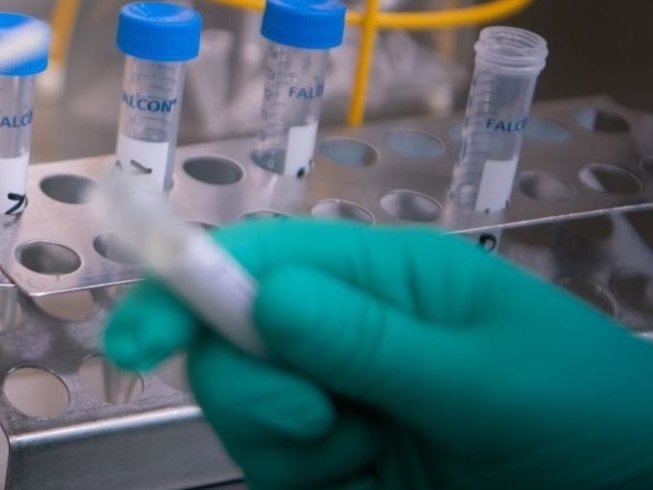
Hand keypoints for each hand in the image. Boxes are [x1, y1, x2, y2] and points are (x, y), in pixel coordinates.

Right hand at [105, 219, 652, 489]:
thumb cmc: (590, 414)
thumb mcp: (491, 377)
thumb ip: (374, 344)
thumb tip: (265, 297)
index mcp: (382, 277)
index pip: (259, 258)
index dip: (185, 283)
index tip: (136, 338)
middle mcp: (344, 333)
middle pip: (229, 339)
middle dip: (249, 383)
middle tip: (319, 424)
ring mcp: (338, 402)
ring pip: (243, 409)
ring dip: (286, 442)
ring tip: (366, 457)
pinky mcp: (338, 466)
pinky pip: (275, 466)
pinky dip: (304, 477)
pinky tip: (366, 477)